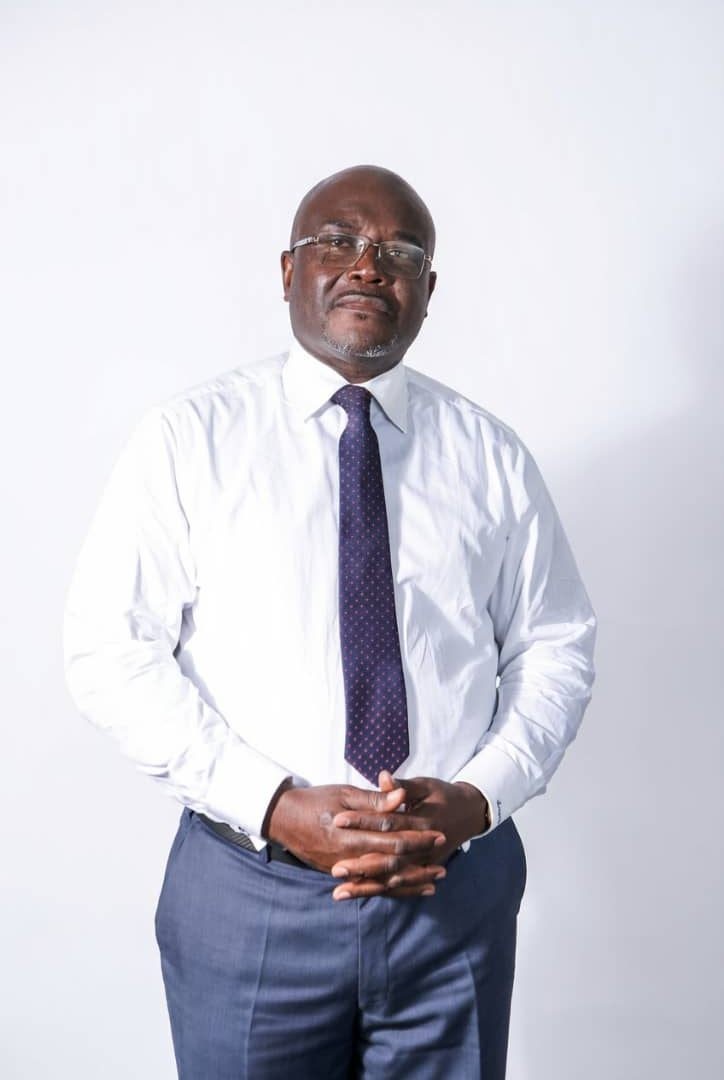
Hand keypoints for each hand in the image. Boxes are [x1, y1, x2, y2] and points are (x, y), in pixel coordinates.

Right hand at [263, 781, 446, 877]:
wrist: (282, 818)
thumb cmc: (315, 800)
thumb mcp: (344, 794)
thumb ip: (375, 800)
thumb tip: (401, 796)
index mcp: (351, 834)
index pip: (392, 840)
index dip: (417, 838)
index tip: (438, 835)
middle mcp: (347, 857)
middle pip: (391, 866)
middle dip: (418, 865)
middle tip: (443, 865)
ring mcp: (342, 869)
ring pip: (381, 881)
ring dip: (408, 883)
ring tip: (433, 883)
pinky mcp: (338, 874)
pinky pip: (368, 886)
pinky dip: (389, 889)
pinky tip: (406, 889)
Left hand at [330, 772, 489, 900]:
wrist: (469, 813)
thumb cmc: (442, 795)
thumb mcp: (425, 785)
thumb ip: (402, 786)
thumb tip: (383, 777)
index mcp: (422, 820)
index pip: (388, 822)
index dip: (363, 821)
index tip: (338, 821)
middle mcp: (424, 846)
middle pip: (389, 857)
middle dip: (361, 865)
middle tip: (335, 869)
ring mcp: (425, 862)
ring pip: (393, 877)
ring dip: (367, 885)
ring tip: (340, 891)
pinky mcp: (423, 870)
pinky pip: (400, 886)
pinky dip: (380, 891)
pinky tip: (359, 894)